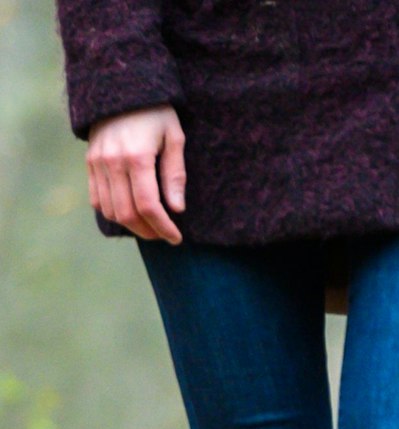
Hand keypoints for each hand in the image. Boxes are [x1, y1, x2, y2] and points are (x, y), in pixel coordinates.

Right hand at [86, 105, 185, 242]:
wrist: (120, 88)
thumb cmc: (156, 113)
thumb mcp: (174, 138)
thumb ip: (175, 174)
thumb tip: (176, 209)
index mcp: (137, 157)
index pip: (148, 205)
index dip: (163, 227)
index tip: (176, 238)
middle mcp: (112, 162)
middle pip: (126, 212)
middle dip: (148, 231)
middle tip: (166, 236)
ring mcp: (97, 163)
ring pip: (109, 209)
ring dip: (130, 225)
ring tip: (151, 227)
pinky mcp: (89, 162)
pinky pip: (96, 198)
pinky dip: (112, 212)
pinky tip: (130, 215)